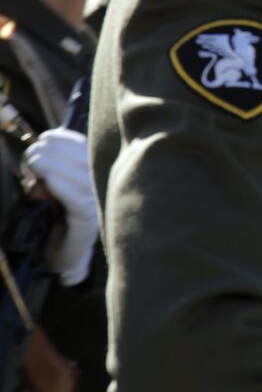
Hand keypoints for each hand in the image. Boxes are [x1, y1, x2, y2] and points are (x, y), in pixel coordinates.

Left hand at [23, 129, 98, 286]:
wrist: (61, 254)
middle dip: (52, 151)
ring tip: (33, 164)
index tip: (44, 137)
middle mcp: (101, 184)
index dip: (63, 138)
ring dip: (52, 164)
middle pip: (80, 157)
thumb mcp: (52, 186)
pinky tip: (46, 180)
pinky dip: (60, 185)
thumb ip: (52, 168)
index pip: (84, 146)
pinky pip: (75, 197)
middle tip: (30, 157)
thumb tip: (39, 146)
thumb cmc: (54, 217)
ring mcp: (96, 201)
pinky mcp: (87, 219)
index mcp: (95, 172)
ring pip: (78, 174)